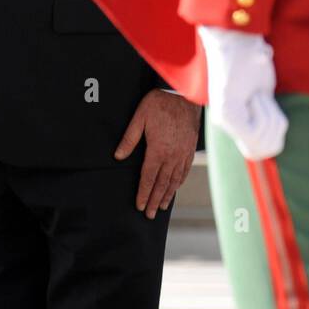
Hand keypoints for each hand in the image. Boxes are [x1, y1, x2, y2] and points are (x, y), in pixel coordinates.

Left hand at [115, 89, 200, 218]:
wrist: (184, 94)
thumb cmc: (160, 103)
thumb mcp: (140, 117)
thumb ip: (129, 138)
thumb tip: (117, 156)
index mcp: (158, 150)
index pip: (148, 178)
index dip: (143, 193)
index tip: (140, 206)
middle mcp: (172, 156)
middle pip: (162, 183)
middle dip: (155, 200)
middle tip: (150, 215)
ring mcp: (183, 153)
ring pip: (174, 180)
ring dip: (167, 195)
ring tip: (162, 207)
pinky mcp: (190, 148)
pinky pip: (185, 170)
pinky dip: (179, 182)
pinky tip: (176, 188)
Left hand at [199, 25, 287, 160]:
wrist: (238, 39)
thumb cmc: (253, 60)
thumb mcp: (265, 95)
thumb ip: (265, 117)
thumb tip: (274, 146)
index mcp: (233, 120)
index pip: (260, 152)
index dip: (275, 137)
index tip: (272, 112)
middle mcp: (225, 124)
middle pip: (266, 149)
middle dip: (274, 126)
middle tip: (264, 101)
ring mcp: (224, 120)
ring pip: (262, 139)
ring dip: (269, 115)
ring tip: (257, 93)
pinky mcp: (226, 113)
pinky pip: (254, 130)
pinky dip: (263, 112)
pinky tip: (254, 95)